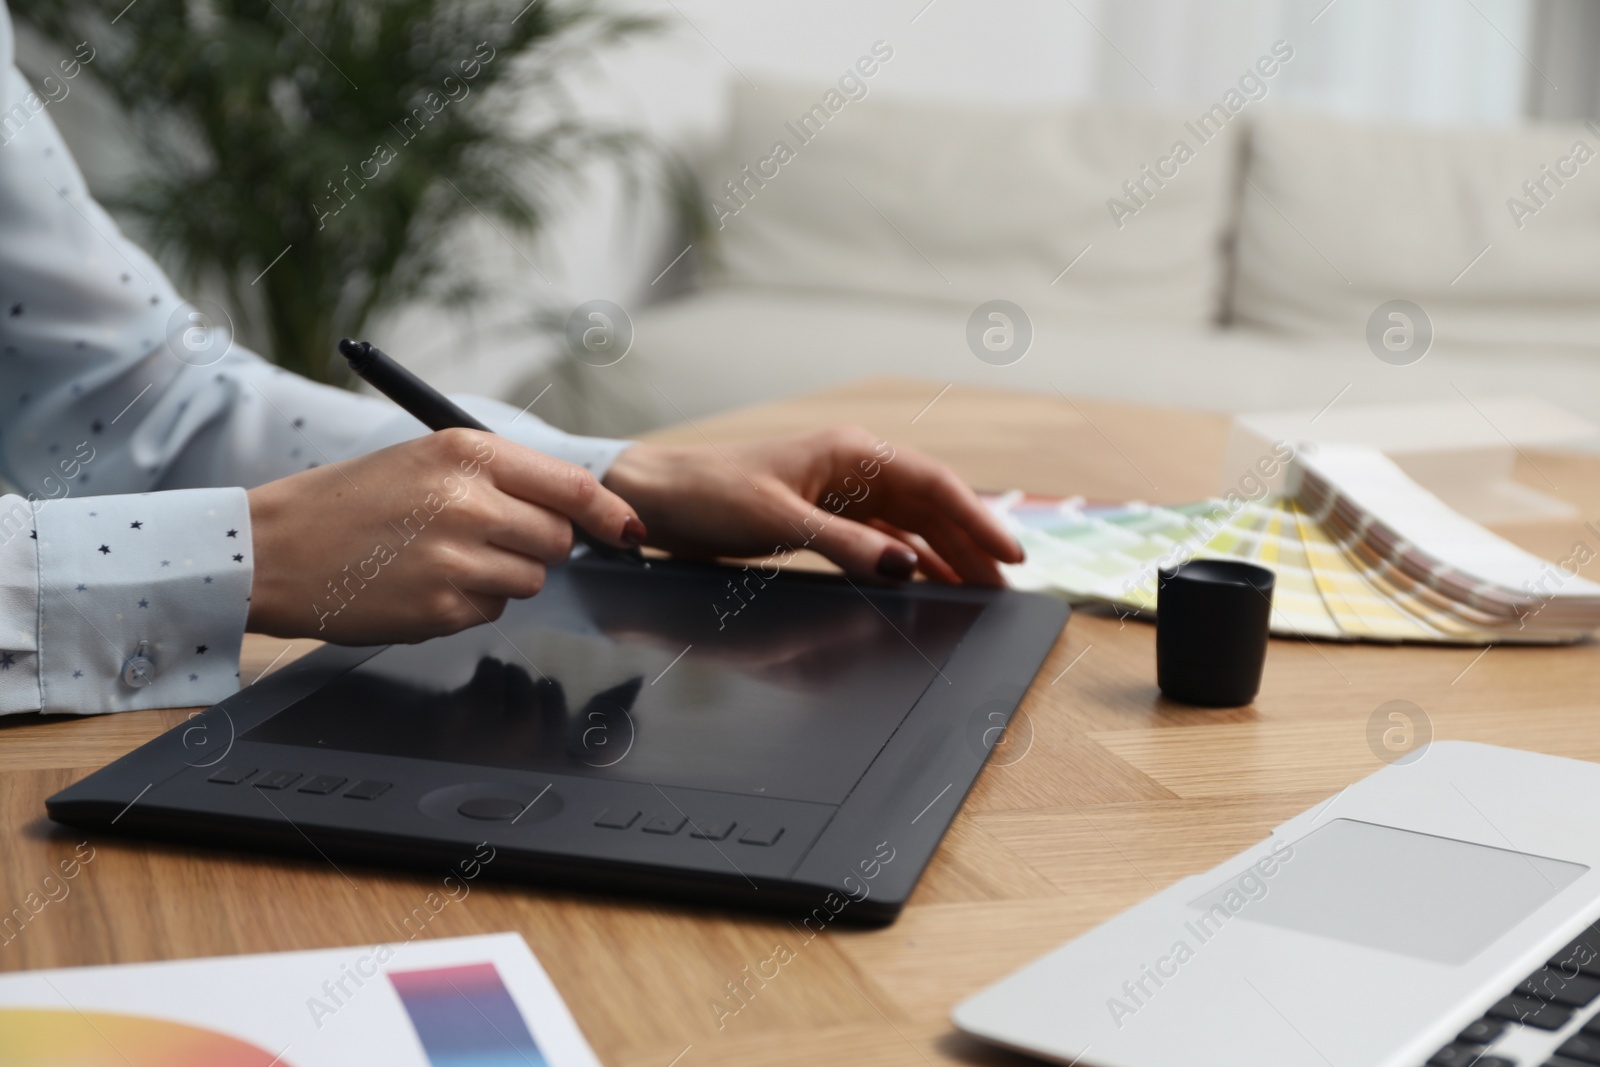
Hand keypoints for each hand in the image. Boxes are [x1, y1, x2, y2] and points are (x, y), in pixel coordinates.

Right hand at [245, 428, 644, 642]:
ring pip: (529, 580)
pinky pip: (492, 612)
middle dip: (536, 544)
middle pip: (556, 538)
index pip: (570, 486)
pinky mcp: (442, 609)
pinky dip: (468, 605)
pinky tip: (422, 585)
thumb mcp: (425, 461)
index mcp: (465, 453)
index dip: (609, 512)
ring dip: (501, 577)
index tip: (628, 528)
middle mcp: (467, 502)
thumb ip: (499, 477)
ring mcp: (456, 560)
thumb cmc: (350, 503)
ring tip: (443, 559)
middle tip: (486, 539)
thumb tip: (577, 509)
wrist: (273, 549)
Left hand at [601, 426, 1022, 584]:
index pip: (934, 484)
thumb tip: (906, 566)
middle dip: (971, 544)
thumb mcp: (778, 520)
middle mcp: (854, 468)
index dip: (978, 519)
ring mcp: (841, 493)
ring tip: (980, 590)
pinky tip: (927, 583)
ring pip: (911, 525)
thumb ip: (845, 544)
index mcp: (851, 453)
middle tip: (1007, 587)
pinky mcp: (823, 517)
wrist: (656, 498)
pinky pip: (882, 540)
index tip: (1011, 554)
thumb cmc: (708, 495)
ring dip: (945, 555)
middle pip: (932, 507)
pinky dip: (908, 561)